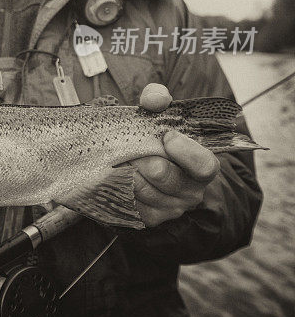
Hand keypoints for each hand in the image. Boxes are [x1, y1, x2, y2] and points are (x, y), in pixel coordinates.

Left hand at [130, 84, 220, 226]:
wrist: (140, 162)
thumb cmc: (154, 135)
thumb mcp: (158, 113)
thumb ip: (157, 99)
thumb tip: (155, 99)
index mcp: (201, 165)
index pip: (204, 165)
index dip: (186, 152)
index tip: (166, 136)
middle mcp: (190, 190)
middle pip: (168, 179)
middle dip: (145, 161)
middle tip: (132, 151)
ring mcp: (169, 207)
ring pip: (144, 191)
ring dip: (127, 172)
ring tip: (119, 159)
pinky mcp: (148, 217)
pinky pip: (129, 204)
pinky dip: (117, 187)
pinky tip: (113, 175)